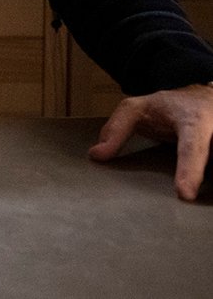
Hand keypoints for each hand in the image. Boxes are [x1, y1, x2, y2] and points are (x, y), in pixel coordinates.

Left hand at [88, 83, 212, 200]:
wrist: (203, 100)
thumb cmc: (169, 108)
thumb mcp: (138, 109)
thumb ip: (117, 129)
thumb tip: (97, 155)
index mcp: (193, 121)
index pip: (191, 146)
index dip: (189, 169)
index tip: (184, 193)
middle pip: (210, 158)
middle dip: (199, 175)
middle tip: (188, 199)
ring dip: (208, 182)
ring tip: (197, 194)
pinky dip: (208, 184)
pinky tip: (202, 192)